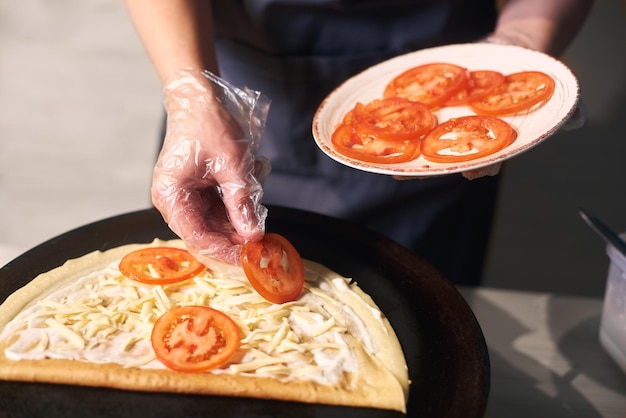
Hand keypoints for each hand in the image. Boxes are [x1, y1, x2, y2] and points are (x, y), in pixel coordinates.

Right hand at [152, 70, 270, 265]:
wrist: (199, 98)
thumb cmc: (209, 124)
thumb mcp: (232, 165)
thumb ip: (241, 202)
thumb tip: (252, 235)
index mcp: (171, 196)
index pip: (197, 237)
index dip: (224, 250)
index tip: (250, 257)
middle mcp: (173, 200)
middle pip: (206, 233)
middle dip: (237, 234)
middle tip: (265, 239)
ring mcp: (184, 196)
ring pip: (216, 221)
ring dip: (241, 213)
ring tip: (255, 187)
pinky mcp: (196, 190)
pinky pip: (219, 207)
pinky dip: (238, 200)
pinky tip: (250, 179)